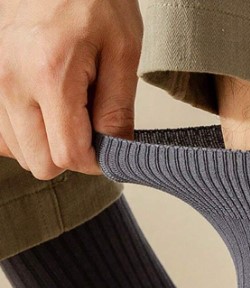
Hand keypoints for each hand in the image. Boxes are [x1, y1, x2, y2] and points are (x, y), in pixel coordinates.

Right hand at [0, 0, 142, 178]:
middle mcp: (12, 80)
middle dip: (69, 154)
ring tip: (68, 107)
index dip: (93, 161)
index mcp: (49, 74)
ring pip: (19, 150)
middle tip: (89, 124)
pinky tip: (47, 110)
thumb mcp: (123, 50)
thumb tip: (115, 152)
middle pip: (39, 162)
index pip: (67, 155)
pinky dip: (27, 130)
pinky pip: (3, 130)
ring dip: (47, 142)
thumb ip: (118, 109)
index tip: (107, 145)